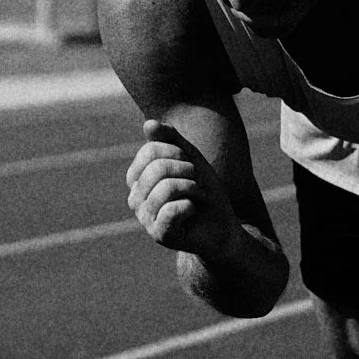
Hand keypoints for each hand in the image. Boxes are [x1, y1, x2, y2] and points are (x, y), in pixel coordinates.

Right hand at [126, 120, 242, 260]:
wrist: (223, 227)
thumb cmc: (204, 192)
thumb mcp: (190, 159)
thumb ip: (170, 139)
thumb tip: (148, 123)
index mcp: (138, 179)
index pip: (150, 151)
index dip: (178, 154)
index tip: (191, 168)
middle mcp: (136, 199)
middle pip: (157, 168)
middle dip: (188, 172)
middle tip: (197, 185)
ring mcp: (145, 218)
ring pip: (166, 187)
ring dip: (193, 189)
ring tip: (198, 198)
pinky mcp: (159, 234)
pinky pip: (172, 209)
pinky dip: (191, 206)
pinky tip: (193, 212)